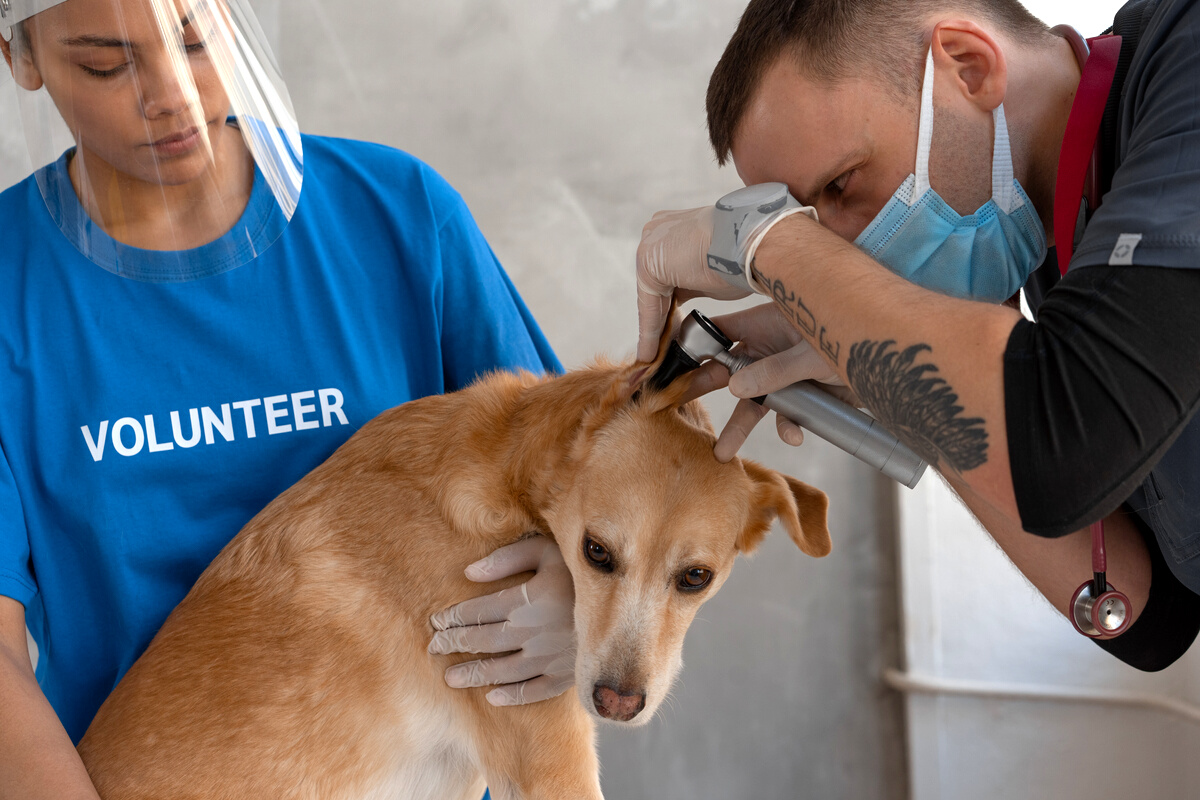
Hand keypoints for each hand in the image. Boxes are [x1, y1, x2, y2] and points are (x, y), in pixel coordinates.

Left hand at [428, 536, 574, 705]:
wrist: (631, 601)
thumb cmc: (585, 569)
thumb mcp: (549, 550)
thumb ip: (509, 557)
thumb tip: (470, 573)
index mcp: (526, 600)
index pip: (478, 611)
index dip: (453, 617)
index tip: (436, 621)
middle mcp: (533, 632)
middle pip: (483, 642)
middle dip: (455, 645)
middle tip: (433, 649)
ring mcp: (550, 657)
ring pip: (502, 670)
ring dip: (474, 674)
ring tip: (451, 678)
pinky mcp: (568, 674)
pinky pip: (535, 691)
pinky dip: (513, 695)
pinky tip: (494, 697)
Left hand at [636, 206, 751, 361]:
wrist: (754, 243)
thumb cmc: (745, 255)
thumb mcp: (712, 270)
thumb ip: (694, 281)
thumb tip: (688, 296)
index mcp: (673, 227)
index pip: (666, 275)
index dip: (669, 305)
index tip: (672, 329)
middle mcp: (657, 231)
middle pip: (655, 287)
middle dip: (660, 318)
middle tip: (662, 348)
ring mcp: (650, 245)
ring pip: (651, 299)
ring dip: (655, 330)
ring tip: (655, 357)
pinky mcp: (648, 265)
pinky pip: (650, 307)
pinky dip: (651, 333)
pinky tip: (651, 354)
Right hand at [681, 303, 856, 461]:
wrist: (893, 363)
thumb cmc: (855, 337)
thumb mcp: (810, 354)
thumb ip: (773, 372)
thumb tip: (735, 387)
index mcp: (766, 324)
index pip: (719, 333)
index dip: (695, 348)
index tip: (673, 367)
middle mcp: (770, 348)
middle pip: (728, 370)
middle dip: (704, 389)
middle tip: (674, 406)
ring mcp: (784, 373)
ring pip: (754, 401)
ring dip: (740, 426)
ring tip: (722, 453)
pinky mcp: (802, 396)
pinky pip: (786, 415)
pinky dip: (788, 428)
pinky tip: (794, 435)